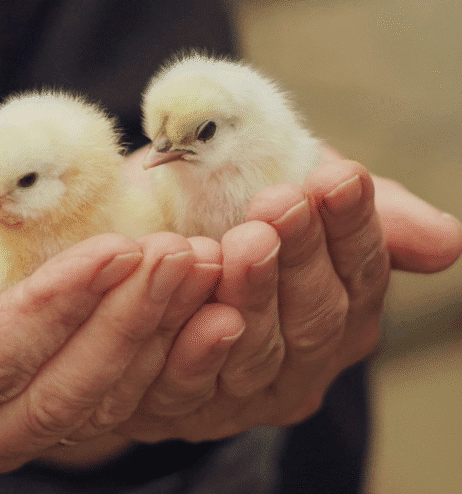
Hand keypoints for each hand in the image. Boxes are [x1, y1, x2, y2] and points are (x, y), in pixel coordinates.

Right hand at [0, 195, 215, 491]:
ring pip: (80, 404)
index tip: (121, 248)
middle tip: (184, 259)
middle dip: (125, 322)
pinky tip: (182, 309)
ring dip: (147, 338)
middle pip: (49, 392)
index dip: (58, 306)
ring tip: (197, 274)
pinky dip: (139, 353)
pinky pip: (86, 400)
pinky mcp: (7, 427)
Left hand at [114, 146, 461, 441]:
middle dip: (302, 256)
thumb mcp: (300, 196)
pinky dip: (198, 352)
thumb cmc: (234, 211)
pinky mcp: (195, 410)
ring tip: (242, 243)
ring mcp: (255, 391)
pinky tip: (198, 311)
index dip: (353, 226)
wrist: (153, 246)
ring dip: (255, 298)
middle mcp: (310, 358)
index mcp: (345, 306)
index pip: (361, 270)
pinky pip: (198, 392)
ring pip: (263, 352)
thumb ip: (371, 216)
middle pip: (317, 314)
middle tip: (282, 204)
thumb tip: (449, 243)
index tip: (336, 176)